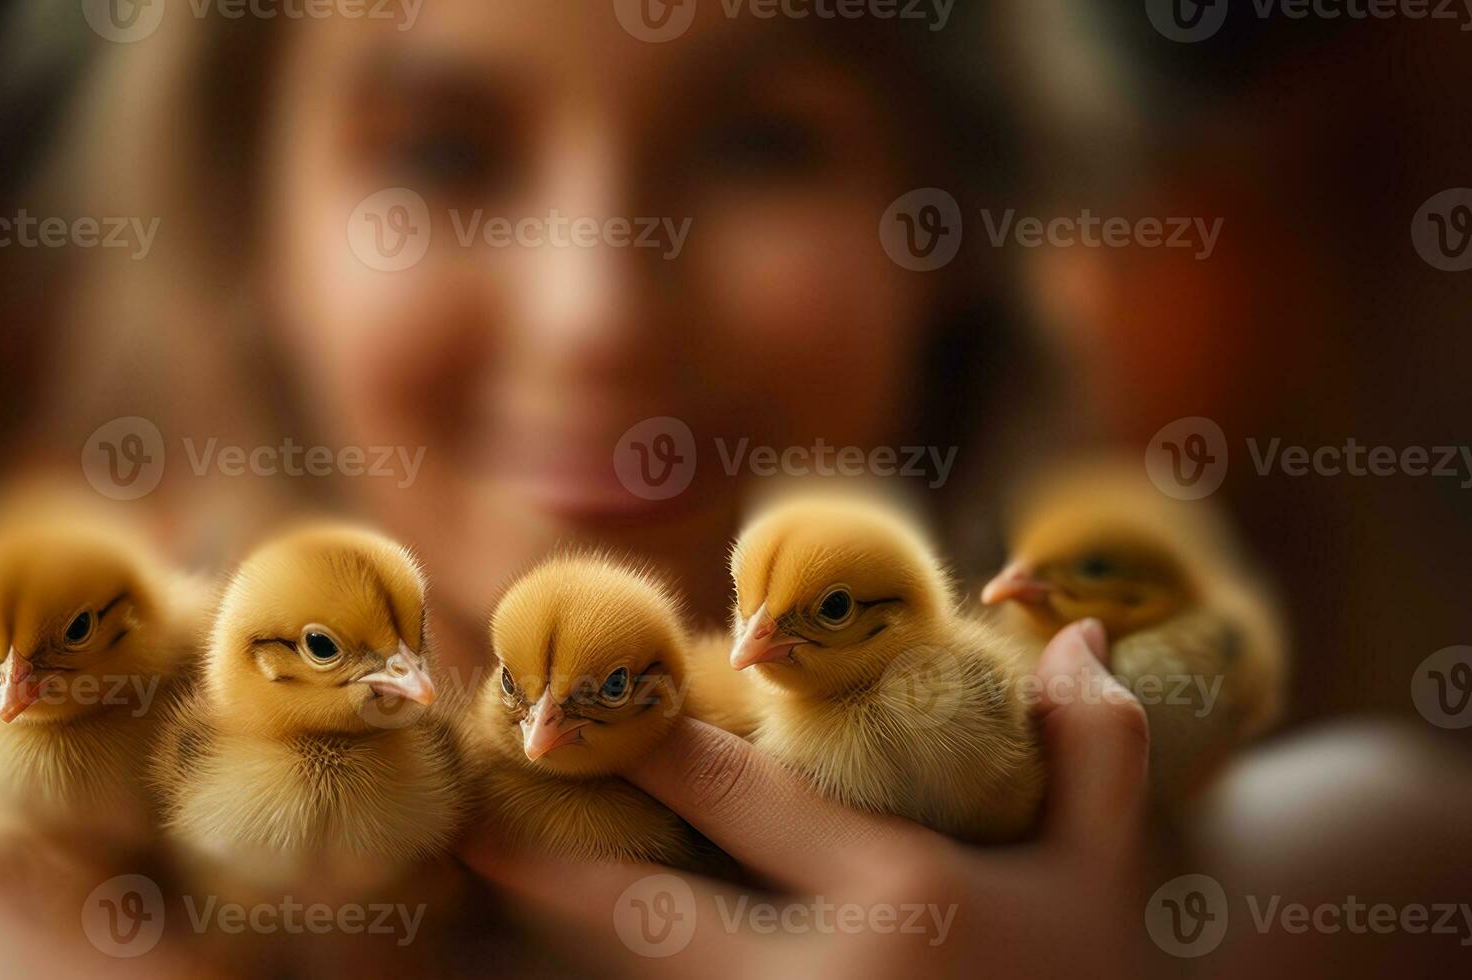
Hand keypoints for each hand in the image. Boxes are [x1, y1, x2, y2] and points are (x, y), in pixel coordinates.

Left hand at [461, 620, 1161, 978]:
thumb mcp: (1103, 878)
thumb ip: (1094, 751)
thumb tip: (1075, 634)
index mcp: (895, 897)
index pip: (743, 795)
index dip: (655, 744)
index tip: (593, 709)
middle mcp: (817, 978)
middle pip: (646, 912)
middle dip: (551, 869)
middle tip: (476, 833)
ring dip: (574, 944)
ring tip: (501, 898)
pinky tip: (594, 962)